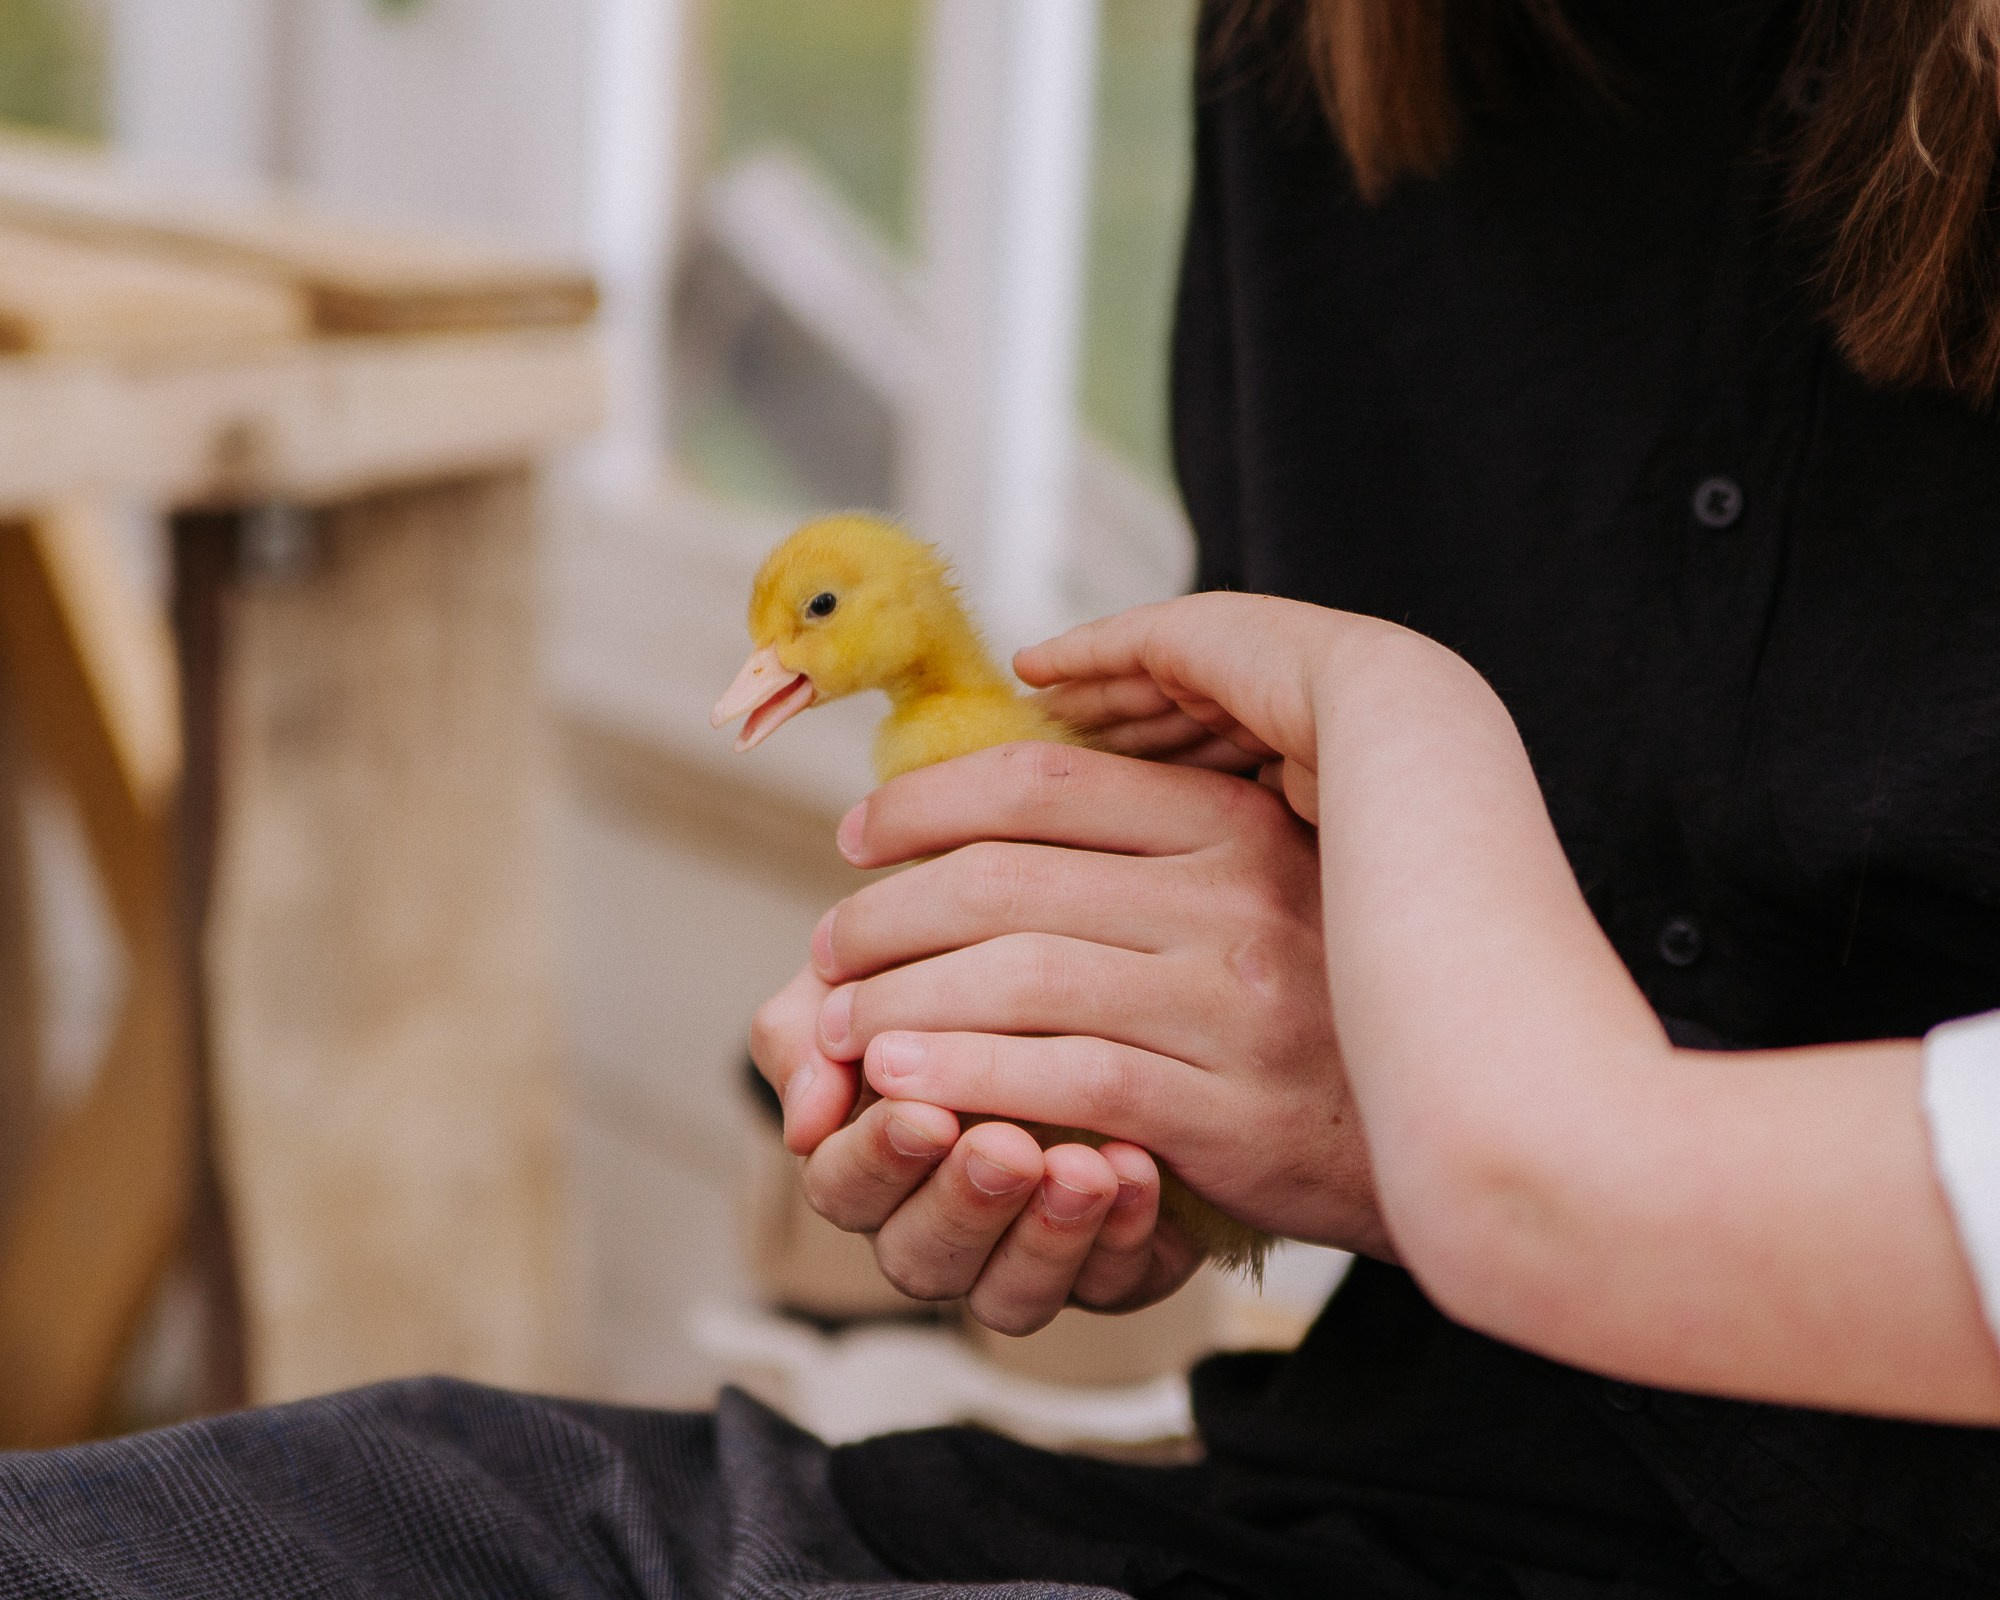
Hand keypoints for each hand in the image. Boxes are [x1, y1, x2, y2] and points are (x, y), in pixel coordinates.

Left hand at [751, 741, 1389, 1336]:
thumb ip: (1166, 837)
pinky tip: (905, 1081)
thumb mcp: (1277, 881)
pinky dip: (965, 1073)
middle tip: (830, 949)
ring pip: (1015, 974)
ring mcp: (1234, 1001)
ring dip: (901, 998)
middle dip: (886, 912)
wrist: (1472, 1125)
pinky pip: (1060, 1077)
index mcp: (1237, 821)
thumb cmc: (1336, 1003)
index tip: (859, 833)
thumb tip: (1012, 794)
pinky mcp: (1226, 1106)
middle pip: (1004, 878)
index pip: (1041, 784)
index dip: (925, 804)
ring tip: (844, 1026)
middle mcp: (1236, 895)